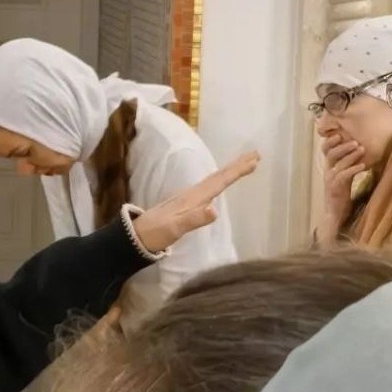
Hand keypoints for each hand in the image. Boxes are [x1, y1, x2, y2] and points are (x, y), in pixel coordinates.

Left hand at [131, 151, 259, 253]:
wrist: (135, 236)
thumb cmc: (156, 233)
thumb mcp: (175, 228)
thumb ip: (194, 219)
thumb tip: (215, 209)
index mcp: (193, 198)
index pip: (219, 181)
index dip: (237, 171)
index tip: (255, 160)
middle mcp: (192, 194)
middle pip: (218, 176)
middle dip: (237, 166)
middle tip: (256, 154)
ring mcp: (188, 198)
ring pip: (213, 181)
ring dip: (229, 172)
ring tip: (244, 165)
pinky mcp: (185, 204)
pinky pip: (208, 189)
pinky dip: (218, 183)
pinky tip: (218, 185)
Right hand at [320, 133, 366, 239]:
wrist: (335, 214)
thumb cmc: (342, 196)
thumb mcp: (346, 178)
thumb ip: (349, 166)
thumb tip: (361, 153)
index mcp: (329, 169)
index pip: (326, 151)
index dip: (330, 142)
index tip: (340, 134)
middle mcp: (328, 172)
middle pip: (331, 154)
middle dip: (343, 146)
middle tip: (356, 141)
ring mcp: (331, 180)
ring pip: (338, 163)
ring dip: (350, 155)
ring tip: (362, 149)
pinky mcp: (336, 188)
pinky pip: (344, 175)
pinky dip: (354, 169)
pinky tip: (363, 166)